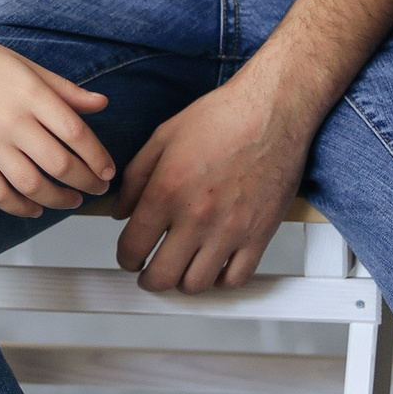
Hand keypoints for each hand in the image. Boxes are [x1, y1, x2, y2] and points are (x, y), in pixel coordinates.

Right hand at [0, 21, 112, 218]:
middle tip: (98, 188)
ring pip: (32, 185)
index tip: (109, 171)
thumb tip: (102, 104)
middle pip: (60, 164)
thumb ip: (65, 90)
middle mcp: (12, 121)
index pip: (77, 134)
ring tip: (72, 200)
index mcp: (32, 94)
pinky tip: (35, 208)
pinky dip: (20, 207)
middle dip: (86, 182)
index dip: (98, 158)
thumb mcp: (27, 66)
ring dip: (59, 199)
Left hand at [114, 66, 315, 290]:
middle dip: (149, 279)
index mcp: (167, 191)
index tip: (129, 256)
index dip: (125, 257)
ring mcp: (230, 229)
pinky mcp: (260, 234)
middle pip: (162, 276)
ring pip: (197, 284)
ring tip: (180, 269)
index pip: (133, 246)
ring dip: (183, 282)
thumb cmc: (222, 117)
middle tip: (149, 272)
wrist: (272, 110)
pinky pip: (237, 278)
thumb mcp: (163, 137)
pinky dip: (221, 281)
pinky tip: (214, 268)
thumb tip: (120, 210)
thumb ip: (135, 177)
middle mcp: (197, 216)